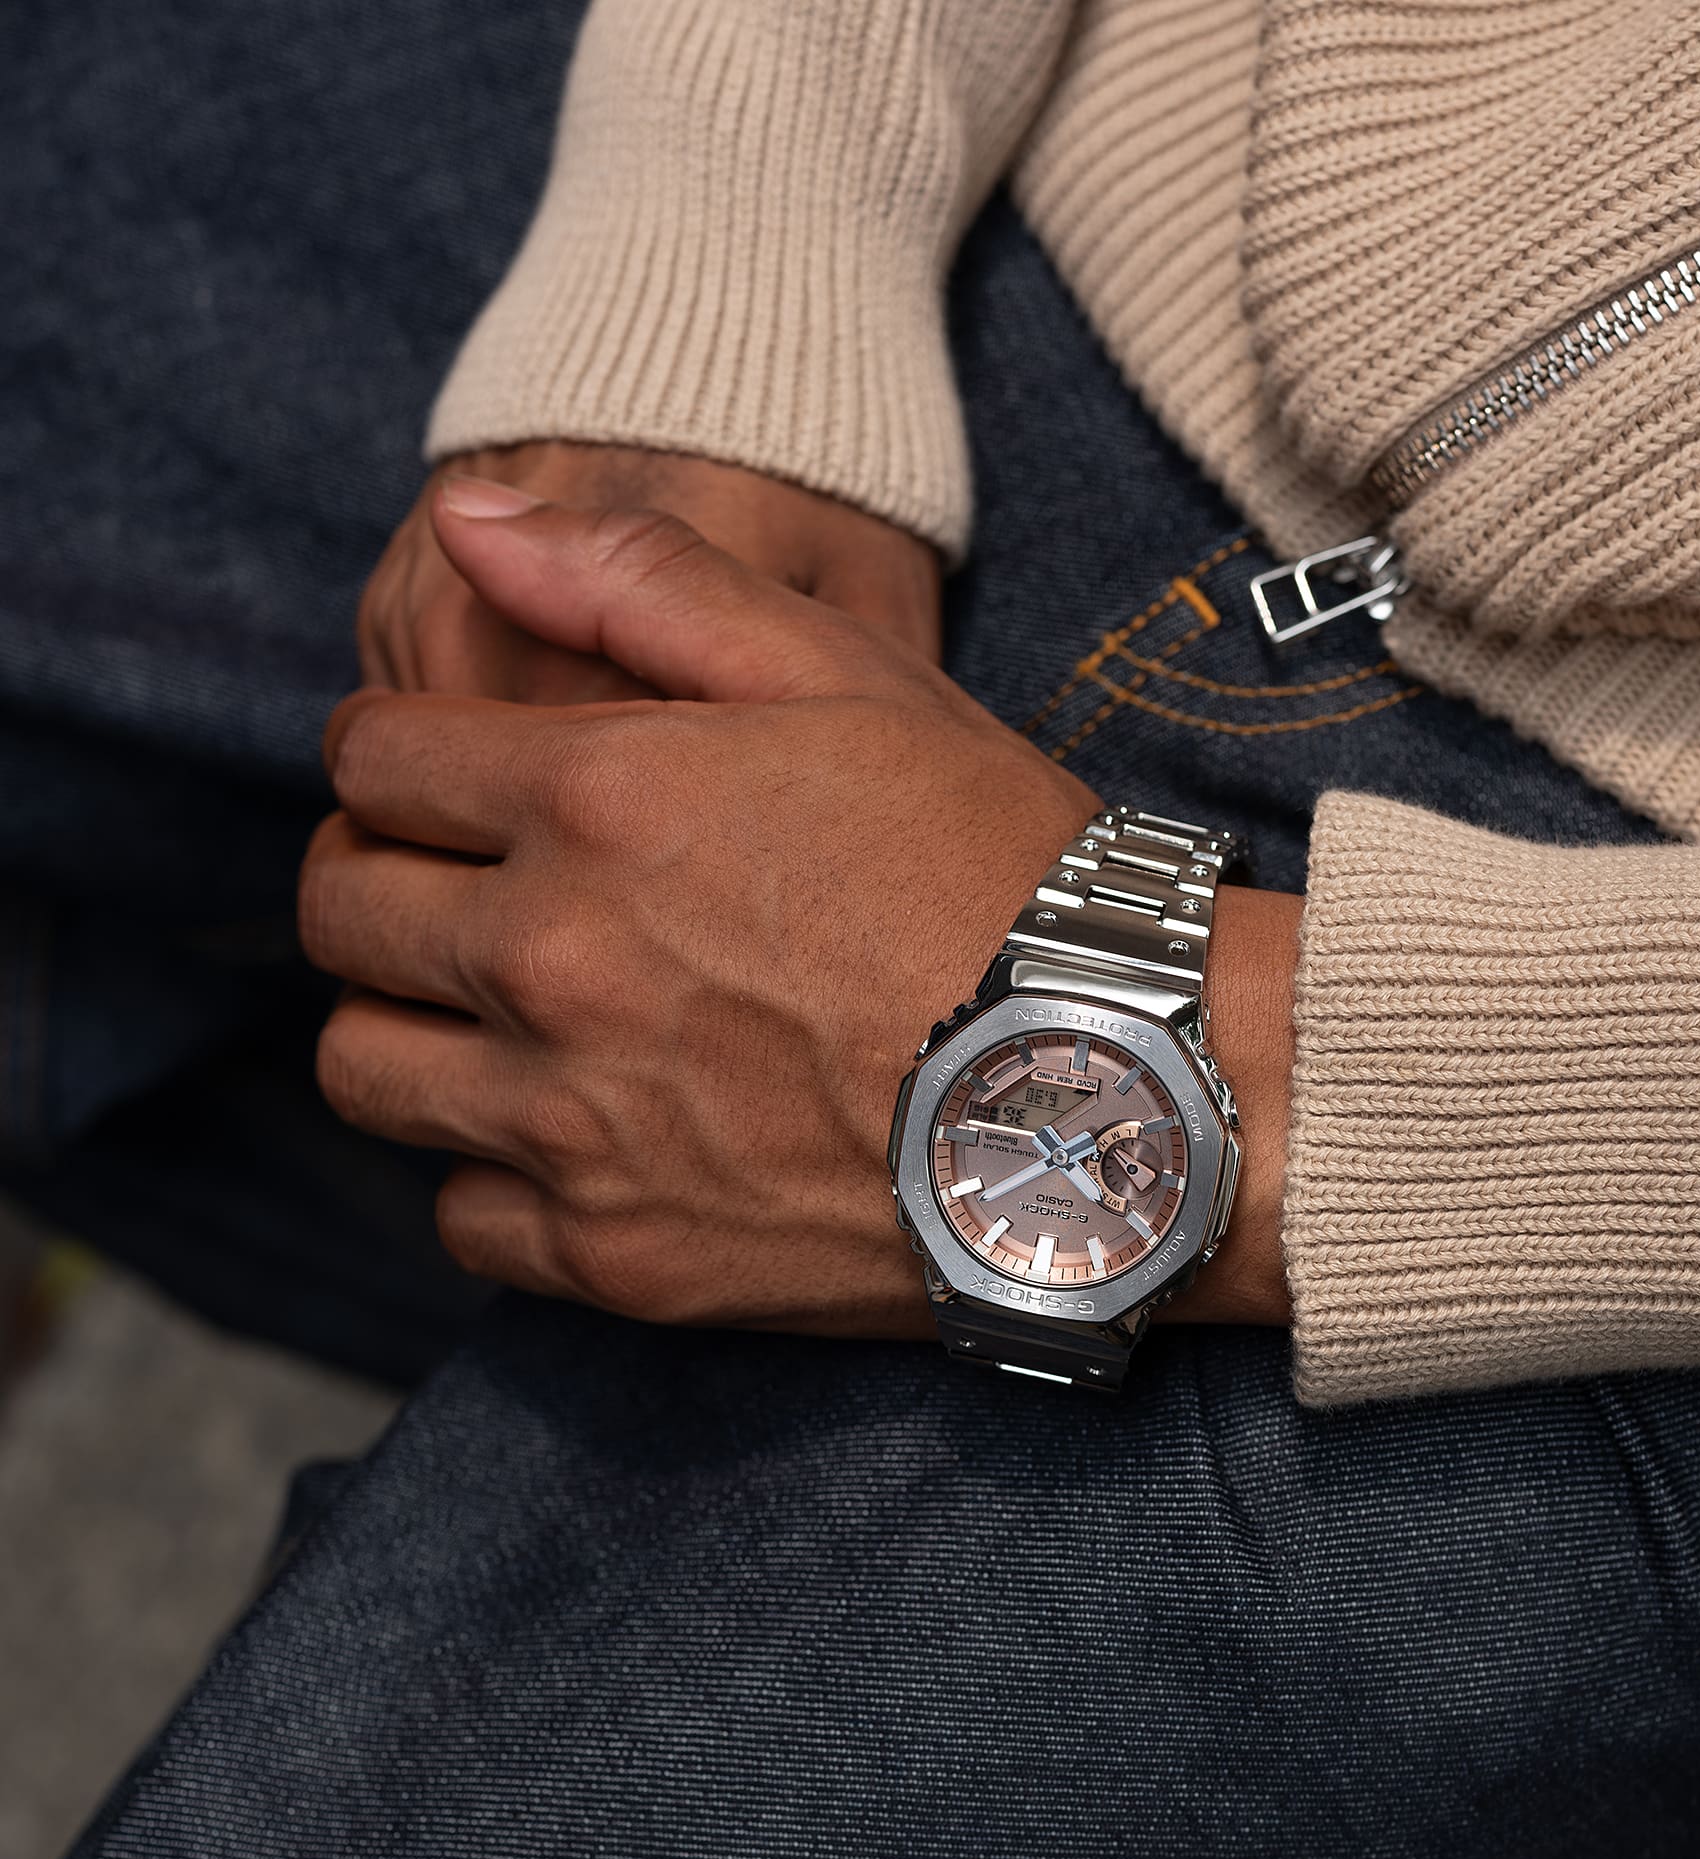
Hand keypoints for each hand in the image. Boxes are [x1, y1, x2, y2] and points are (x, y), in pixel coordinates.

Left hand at [302, 486, 1294, 1336]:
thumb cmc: (1000, 867)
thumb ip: (644, 579)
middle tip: (453, 879)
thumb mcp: (853, 675)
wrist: (1117, 1088)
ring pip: (365, 1069)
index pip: (373, 758)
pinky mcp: (617, 1256)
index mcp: (598, 797)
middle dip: (373, 873)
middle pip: (340, 912)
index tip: (443, 772)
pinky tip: (570, 1132)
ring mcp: (575, 1126)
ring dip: (405, 1020)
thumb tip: (471, 520)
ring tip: (494, 1007)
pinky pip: (460, 1214)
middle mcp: (553, 962)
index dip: (396, 751)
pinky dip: (490, 1169)